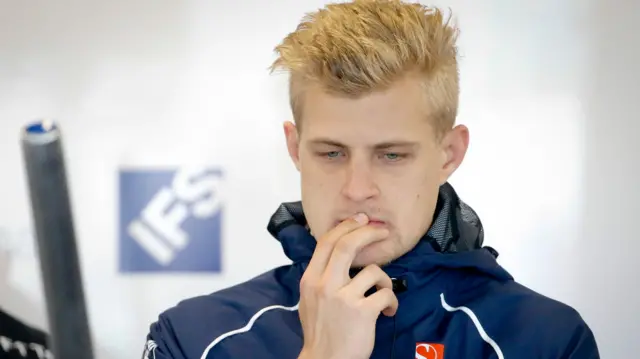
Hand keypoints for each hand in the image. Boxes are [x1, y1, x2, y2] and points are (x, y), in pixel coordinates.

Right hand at [297, 213, 397, 358]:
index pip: (327, 242)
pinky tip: (388, 311)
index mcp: (310, 279)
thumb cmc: (320, 331)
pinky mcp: (363, 312)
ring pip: (374, 271)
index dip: (346, 226)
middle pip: (348, 245)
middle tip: (382, 231)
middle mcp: (324, 285)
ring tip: (383, 294)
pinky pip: (386, 294)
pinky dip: (391, 301)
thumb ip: (320, 276)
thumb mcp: (309, 299)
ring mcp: (343, 298)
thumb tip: (336, 254)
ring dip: (385, 281)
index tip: (360, 220)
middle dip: (368, 232)